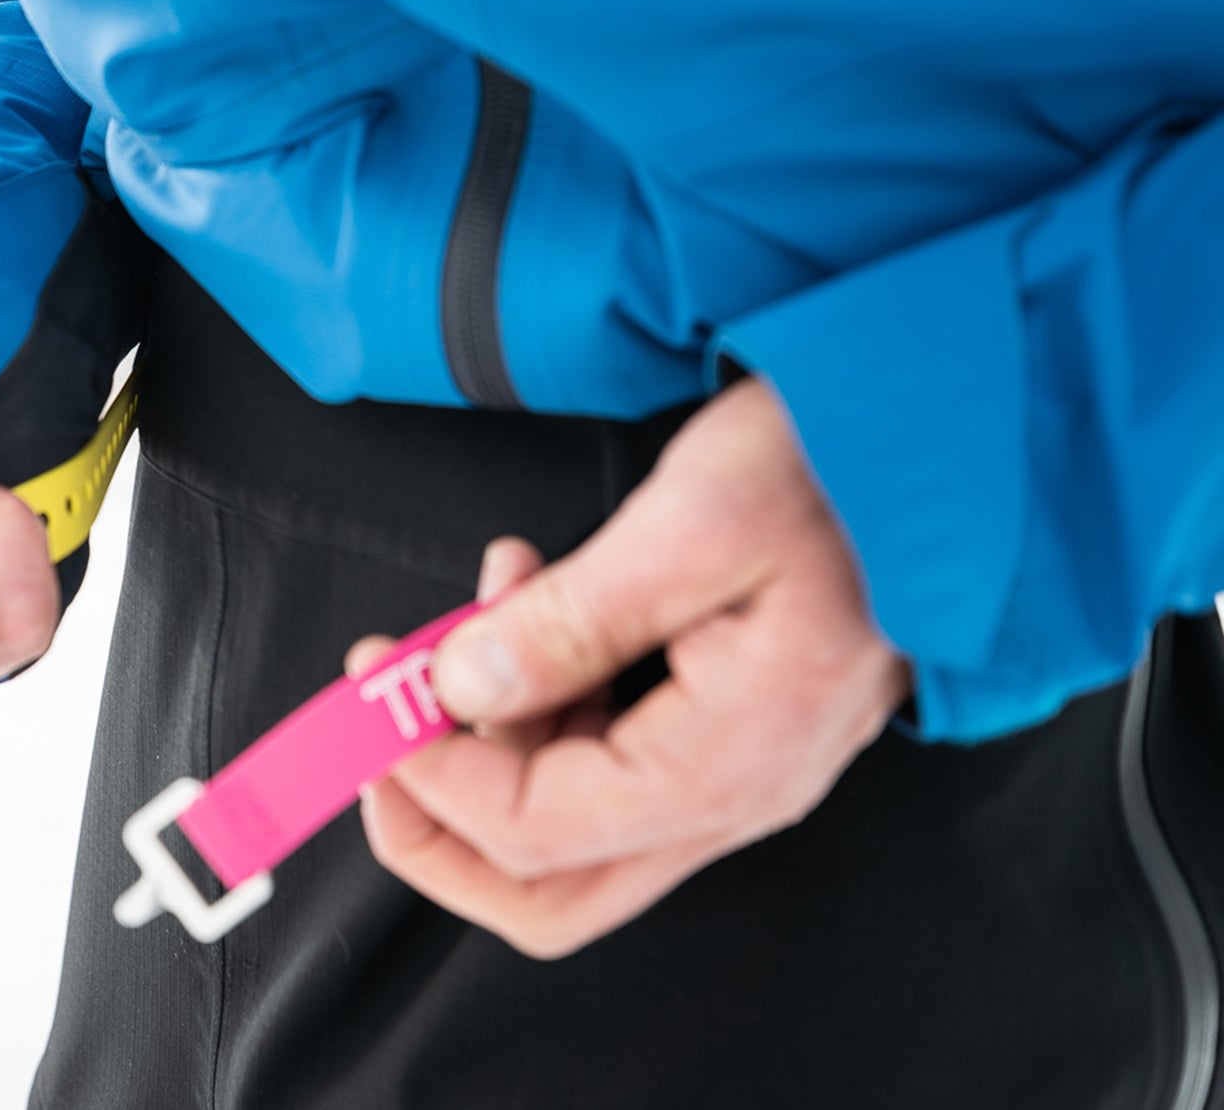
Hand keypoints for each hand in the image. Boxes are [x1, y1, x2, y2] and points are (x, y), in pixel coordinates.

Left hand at [345, 378, 908, 957]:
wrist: (946, 432)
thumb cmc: (846, 467)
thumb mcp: (689, 526)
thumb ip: (566, 626)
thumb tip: (459, 690)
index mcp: (730, 760)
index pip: (539, 832)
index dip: (434, 783)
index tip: (374, 707)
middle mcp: (736, 790)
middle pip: (551, 887)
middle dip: (439, 823)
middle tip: (376, 730)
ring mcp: (734, 768)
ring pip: (570, 825)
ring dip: (491, 731)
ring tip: (474, 600)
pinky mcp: (725, 726)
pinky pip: (605, 756)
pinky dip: (542, 694)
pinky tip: (524, 596)